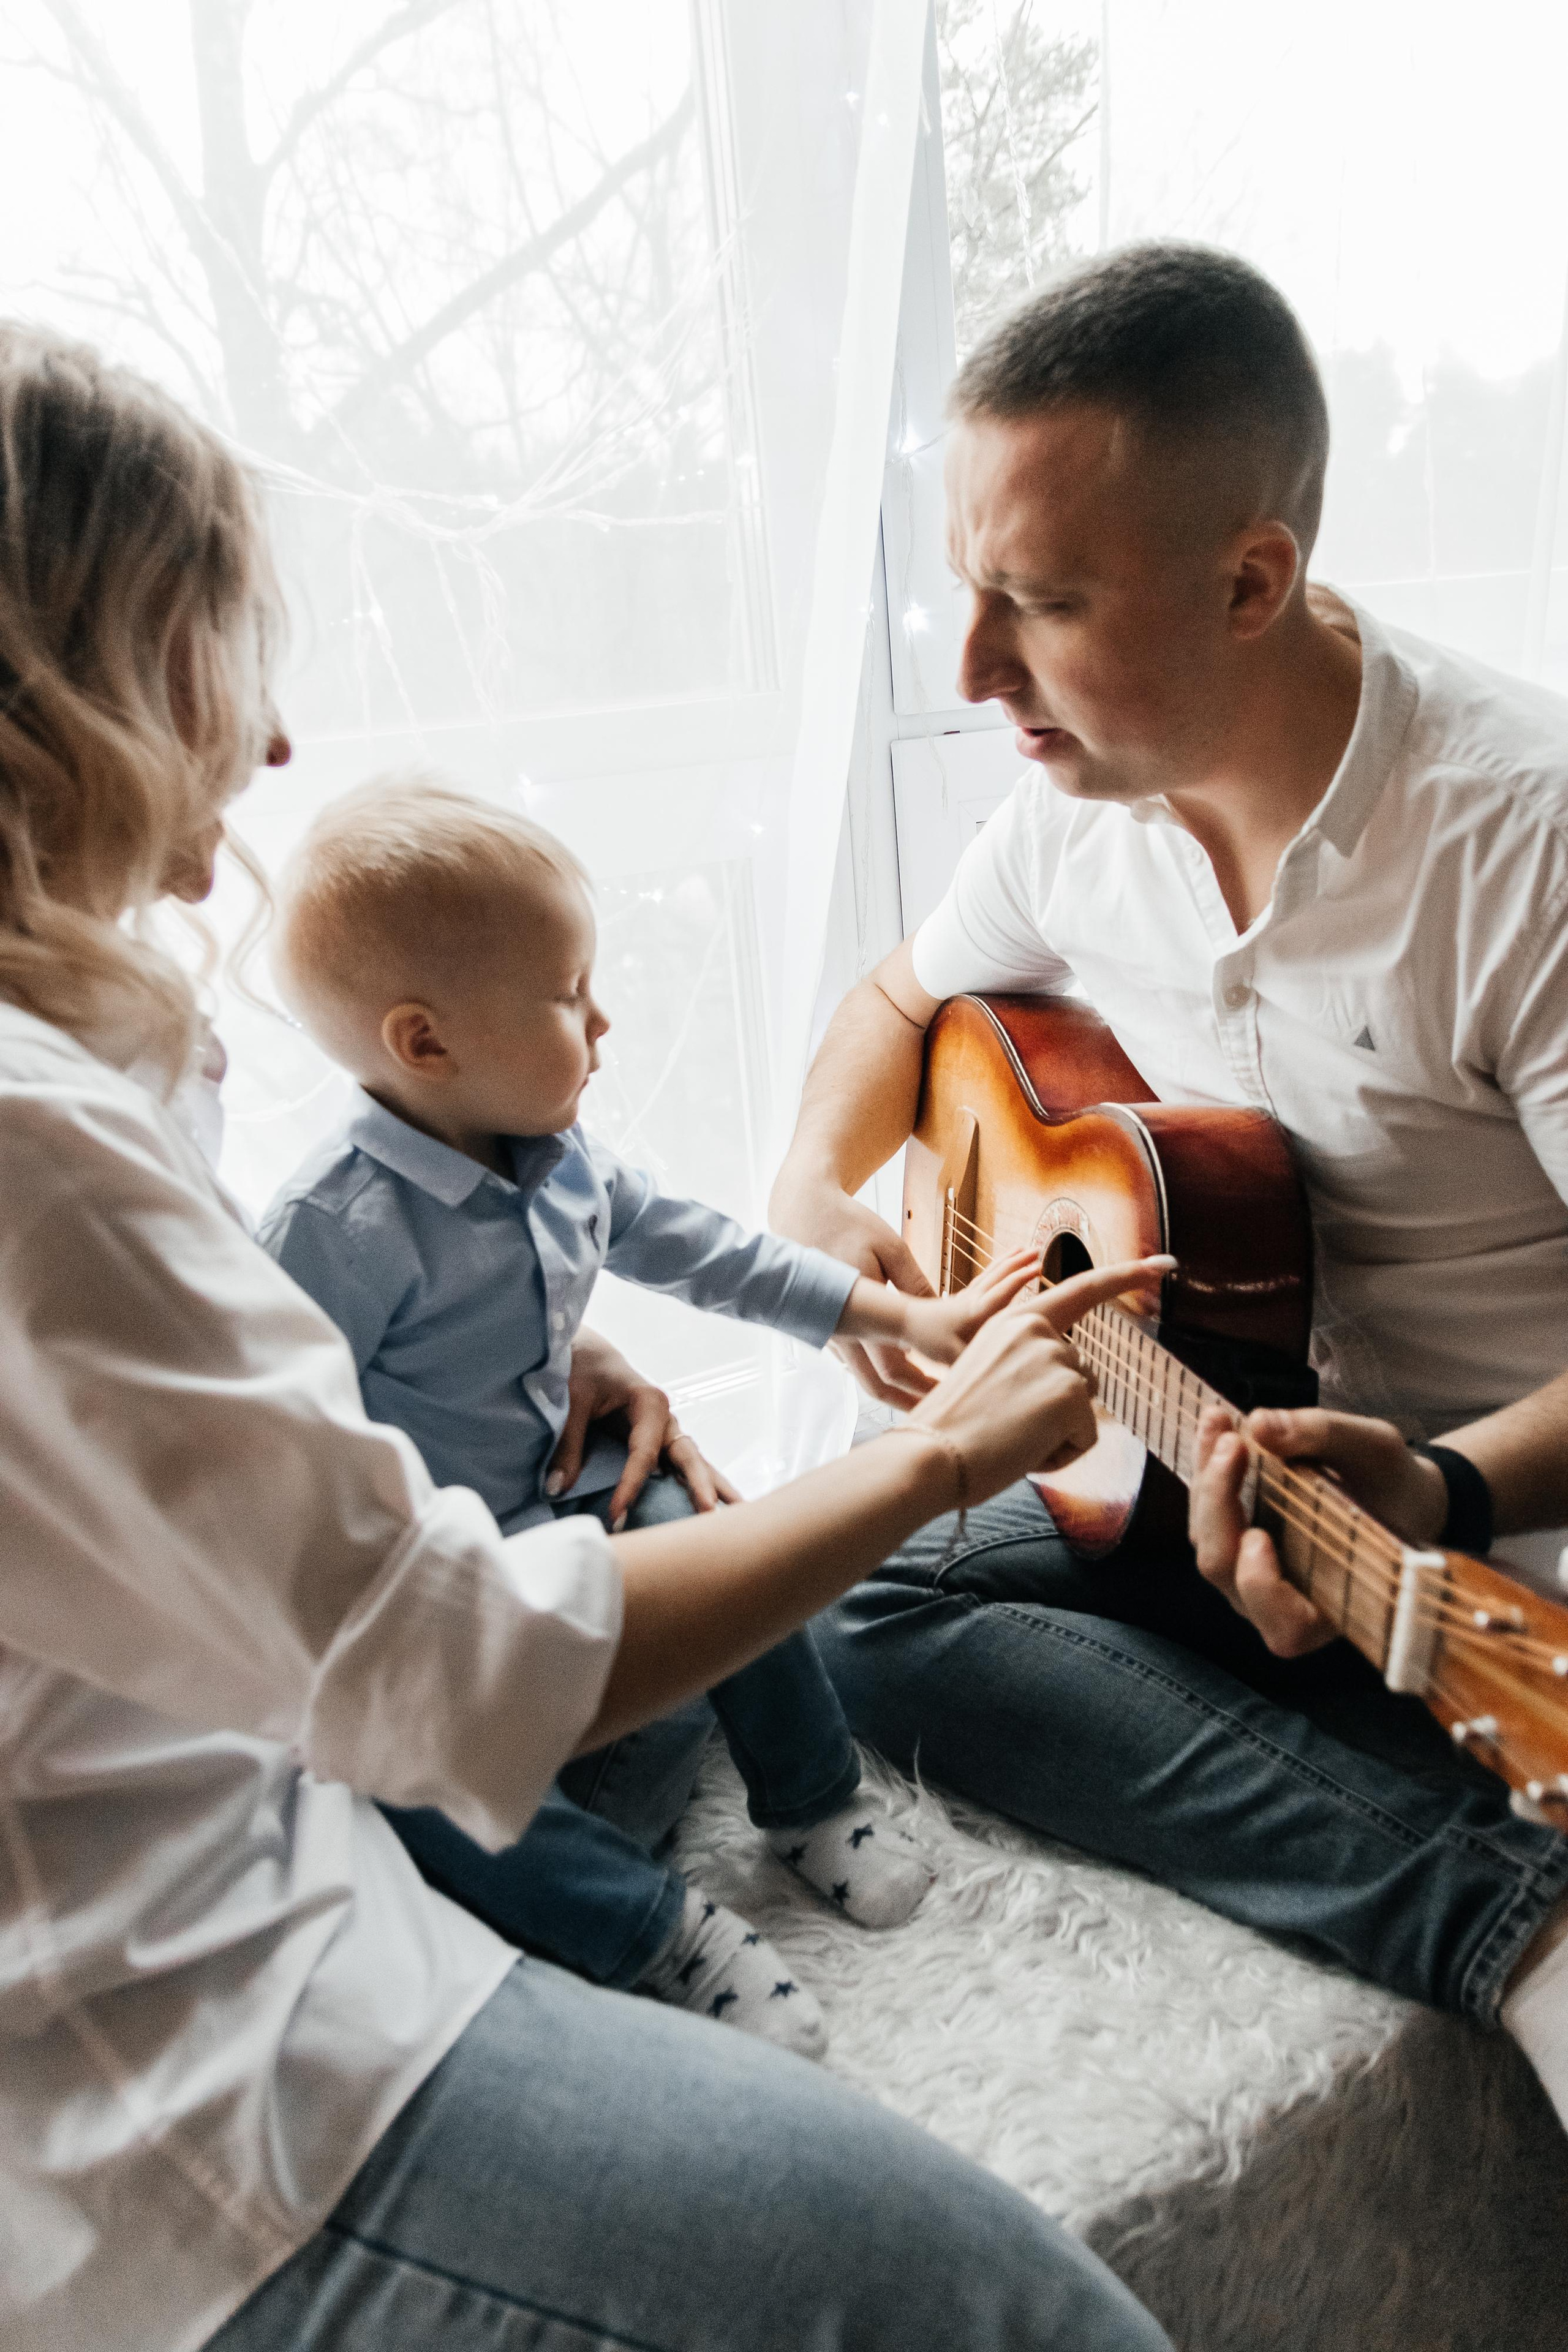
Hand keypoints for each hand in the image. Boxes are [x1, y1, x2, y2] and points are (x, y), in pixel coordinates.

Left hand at [549, 1328, 740, 1530]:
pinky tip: (717, 1507)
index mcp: (649, 1403)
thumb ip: (568, 1445)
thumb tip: (557, 1488)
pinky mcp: (661, 1442)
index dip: (630, 1486)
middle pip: (688, 1456)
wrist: (589, 1354)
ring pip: (694, 1463)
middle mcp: (665, 1419)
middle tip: (711, 1514)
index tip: (616, 1515)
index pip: (643, 1454)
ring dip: (715, 1488)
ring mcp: (667, 1431)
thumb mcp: (572, 1402)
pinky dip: (699, 1486)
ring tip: (739, 1514)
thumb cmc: (583, 1370)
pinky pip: (683, 1467)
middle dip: (701, 1485)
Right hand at [771, 1178, 937, 1410]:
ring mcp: (829, 1330)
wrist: (800, 1209)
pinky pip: (852, 1359)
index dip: (924, 1384)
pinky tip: (899, 1372)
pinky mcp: (825, 1323)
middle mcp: (840, 1329)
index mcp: (858, 1312)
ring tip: (926, 1398)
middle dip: (910, 1403)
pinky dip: (876, 1370)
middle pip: (876, 1385)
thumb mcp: (889, 1247)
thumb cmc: (847, 1222)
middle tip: (941, 1412)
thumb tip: (943, 1310)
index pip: (894, 1367)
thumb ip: (915, 1282)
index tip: (952, 1390)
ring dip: (894, 1390)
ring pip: (862, 1376)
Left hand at [877, 1247, 1040, 1366]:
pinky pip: (982, 1280)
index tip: (1039, 1266)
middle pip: (999, 1275)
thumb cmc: (927, 1340)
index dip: (1021, 1279)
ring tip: (1020, 1249)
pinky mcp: (960, 1300)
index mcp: (975, 1311)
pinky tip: (997, 1270)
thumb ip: (974, 1359)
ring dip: (1007, 1261)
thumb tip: (996, 1368)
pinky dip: (994, 1271)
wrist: (904, 1323)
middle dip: (1019, 1261)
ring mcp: (966, 1297)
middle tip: (1037, 1248)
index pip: (1003, 1291)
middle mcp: (973, 1300)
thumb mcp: (950, 1355)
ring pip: (991, 1274)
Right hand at [909, 1256, 1173, 1500]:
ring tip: (1011, 1439)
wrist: (930, 1456)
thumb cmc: (954, 1429)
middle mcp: (1038, 1330)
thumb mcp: (990, 1375)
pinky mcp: (1069, 1393)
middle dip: (1059, 1411)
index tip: (1166, 1264)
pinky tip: (1024, 1451)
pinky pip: (1087, 1438)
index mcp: (1016, 1321)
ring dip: (1058, 1433)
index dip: (1127, 1276)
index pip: (1081, 1290)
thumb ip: (1028, 1364)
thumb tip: (1069, 1385)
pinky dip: (1062, 1454)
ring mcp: (1056, 1358)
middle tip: (1006, 1427)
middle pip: (1082, 1376)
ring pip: (1084, 1408)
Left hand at [1189, 1404, 1446, 1657]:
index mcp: (1332, 1609)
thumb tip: (1260, 1424)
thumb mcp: (1375, 1451)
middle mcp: (1281, 1603)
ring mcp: (1251, 1576)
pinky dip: (1207, 1468)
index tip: (1259, 1537)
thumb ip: (1322, 1436)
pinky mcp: (1235, 1544)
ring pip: (1206, 1538)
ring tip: (1221, 1421)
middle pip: (1224, 1568)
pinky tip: (1217, 1425)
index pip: (1285, 1627)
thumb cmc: (1393, 1485)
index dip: (1262, 1589)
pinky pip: (1207, 1514)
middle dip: (1219, 1501)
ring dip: (1207, 1477)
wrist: (1395, 1491)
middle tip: (1235, 1442)